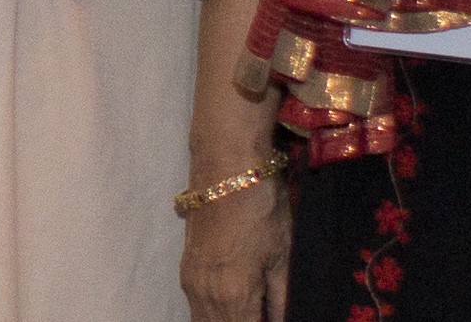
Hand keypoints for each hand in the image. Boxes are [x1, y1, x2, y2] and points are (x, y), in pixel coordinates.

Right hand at [180, 167, 289, 321]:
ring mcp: (190, 282)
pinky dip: (214, 317)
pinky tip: (235, 309)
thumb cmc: (262, 207)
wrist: (225, 163)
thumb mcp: (283, 257)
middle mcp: (205, 295)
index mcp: (234, 295)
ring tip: (253, 311)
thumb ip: (283, 301)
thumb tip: (285, 321)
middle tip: (265, 313)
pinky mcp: (185, 269)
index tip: (274, 318)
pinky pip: (197, 309)